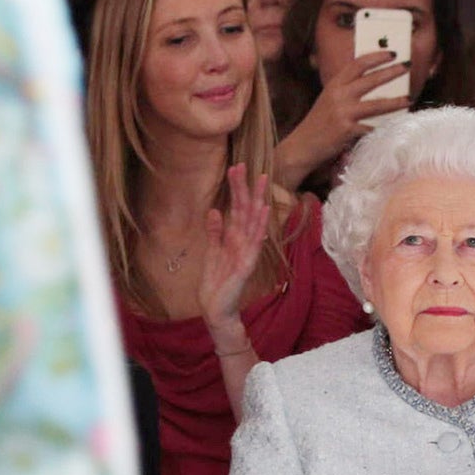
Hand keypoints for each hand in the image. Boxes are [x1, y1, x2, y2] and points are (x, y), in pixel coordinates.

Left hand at [199, 166, 270, 341]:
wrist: (216, 309)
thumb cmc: (216, 283)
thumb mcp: (212, 252)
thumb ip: (214, 233)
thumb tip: (215, 210)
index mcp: (234, 238)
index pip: (237, 209)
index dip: (236, 189)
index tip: (235, 168)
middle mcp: (243, 242)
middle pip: (246, 210)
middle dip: (246, 188)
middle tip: (245, 165)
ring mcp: (247, 252)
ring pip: (253, 221)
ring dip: (257, 201)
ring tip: (260, 181)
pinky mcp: (246, 265)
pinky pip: (254, 242)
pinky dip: (259, 226)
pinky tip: (263, 212)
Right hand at [270, 50, 409, 188]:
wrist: (303, 145)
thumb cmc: (319, 123)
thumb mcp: (329, 99)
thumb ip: (346, 90)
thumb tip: (371, 82)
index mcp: (335, 84)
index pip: (357, 64)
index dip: (376, 57)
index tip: (391, 53)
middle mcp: (339, 95)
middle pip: (371, 80)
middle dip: (391, 72)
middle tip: (407, 66)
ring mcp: (343, 113)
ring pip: (376, 105)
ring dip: (396, 102)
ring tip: (409, 99)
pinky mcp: (347, 131)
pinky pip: (372, 128)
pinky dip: (384, 128)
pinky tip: (396, 127)